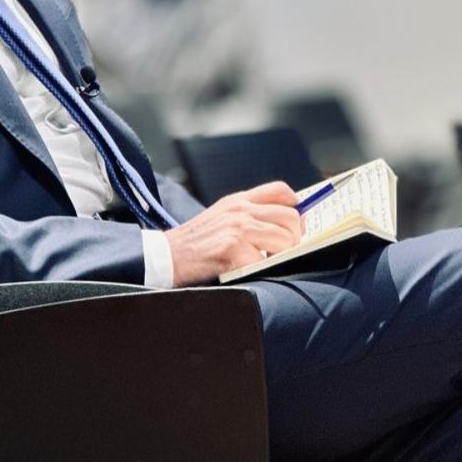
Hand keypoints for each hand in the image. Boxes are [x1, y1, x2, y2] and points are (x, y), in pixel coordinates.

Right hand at [165, 181, 301, 285]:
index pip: (281, 191)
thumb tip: (282, 225)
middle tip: (285, 250)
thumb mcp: (220, 217)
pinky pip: (265, 261)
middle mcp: (240, 211)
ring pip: (286, 240)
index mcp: (238, 201)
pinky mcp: (234, 251)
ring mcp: (238, 230)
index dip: (296, 205)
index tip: (297, 222)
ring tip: (267, 261)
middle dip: (295, 237)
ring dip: (282, 255)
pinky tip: (246, 271)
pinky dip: (260, 270)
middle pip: (291, 217)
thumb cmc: (193, 243)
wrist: (164, 257)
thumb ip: (246, 216)